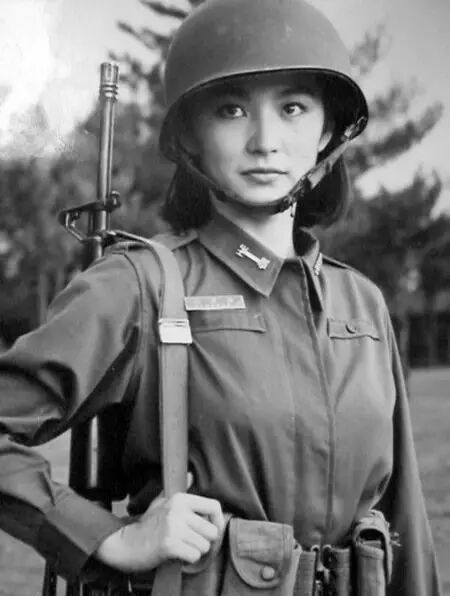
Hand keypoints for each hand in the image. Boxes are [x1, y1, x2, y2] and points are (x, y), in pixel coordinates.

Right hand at [95, 475, 223, 572]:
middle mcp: (178, 510)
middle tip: (192, 542)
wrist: (127, 544)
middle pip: (212, 531)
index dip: (219, 521)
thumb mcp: (161, 502)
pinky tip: (177, 555)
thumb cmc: (147, 525)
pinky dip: (188, 560)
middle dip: (205, 541)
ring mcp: (174, 527)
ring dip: (195, 551)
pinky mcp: (170, 544)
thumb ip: (179, 489)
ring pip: (204, 545)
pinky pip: (194, 556)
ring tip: (182, 547)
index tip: (213, 530)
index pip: (214, 506)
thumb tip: (191, 475)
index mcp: (180, 499)